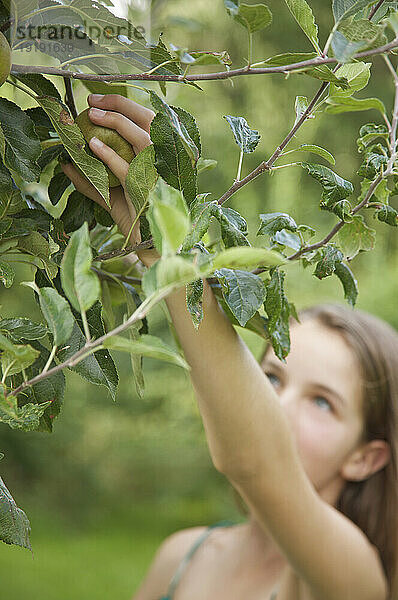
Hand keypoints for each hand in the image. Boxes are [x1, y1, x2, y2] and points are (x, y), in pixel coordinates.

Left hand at [60, 93, 154, 246]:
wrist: (151, 244)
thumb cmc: (135, 217)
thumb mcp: (112, 196)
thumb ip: (92, 180)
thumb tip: (66, 165)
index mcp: (163, 157)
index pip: (148, 120)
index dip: (124, 105)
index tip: (98, 101)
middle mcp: (165, 162)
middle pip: (148, 120)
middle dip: (119, 105)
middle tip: (92, 102)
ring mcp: (158, 175)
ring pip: (140, 137)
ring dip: (115, 122)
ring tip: (92, 117)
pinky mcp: (146, 190)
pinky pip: (126, 168)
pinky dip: (109, 153)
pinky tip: (93, 145)